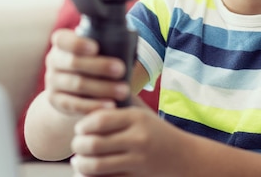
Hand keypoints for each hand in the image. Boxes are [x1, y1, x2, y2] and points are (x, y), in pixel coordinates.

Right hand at [44, 29, 129, 115]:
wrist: (77, 87)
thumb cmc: (96, 60)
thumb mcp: (98, 48)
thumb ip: (107, 42)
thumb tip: (130, 39)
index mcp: (62, 43)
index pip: (63, 39)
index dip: (77, 43)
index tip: (96, 47)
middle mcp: (54, 61)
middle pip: (74, 62)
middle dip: (100, 66)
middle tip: (121, 69)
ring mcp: (52, 82)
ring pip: (77, 84)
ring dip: (102, 88)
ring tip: (123, 90)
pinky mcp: (55, 101)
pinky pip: (74, 104)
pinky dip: (93, 105)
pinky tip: (110, 105)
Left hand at [70, 107, 187, 176]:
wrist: (184, 157)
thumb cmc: (159, 132)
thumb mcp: (144, 113)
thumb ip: (123, 102)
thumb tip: (96, 91)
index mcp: (138, 118)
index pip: (99, 120)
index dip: (83, 125)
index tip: (80, 127)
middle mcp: (138, 138)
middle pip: (94, 143)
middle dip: (78, 145)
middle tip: (76, 144)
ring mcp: (137, 160)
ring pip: (95, 165)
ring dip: (80, 163)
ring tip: (78, 159)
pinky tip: (86, 171)